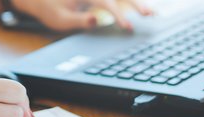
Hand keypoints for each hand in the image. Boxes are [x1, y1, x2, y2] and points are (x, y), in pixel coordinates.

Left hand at [12, 0, 152, 30]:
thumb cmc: (50, 10)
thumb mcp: (59, 19)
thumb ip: (79, 19)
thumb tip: (97, 20)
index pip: (106, 3)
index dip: (119, 15)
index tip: (127, 27)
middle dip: (135, 3)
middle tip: (149, 15)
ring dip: (137, 2)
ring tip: (152, 14)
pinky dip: (131, 3)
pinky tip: (144, 10)